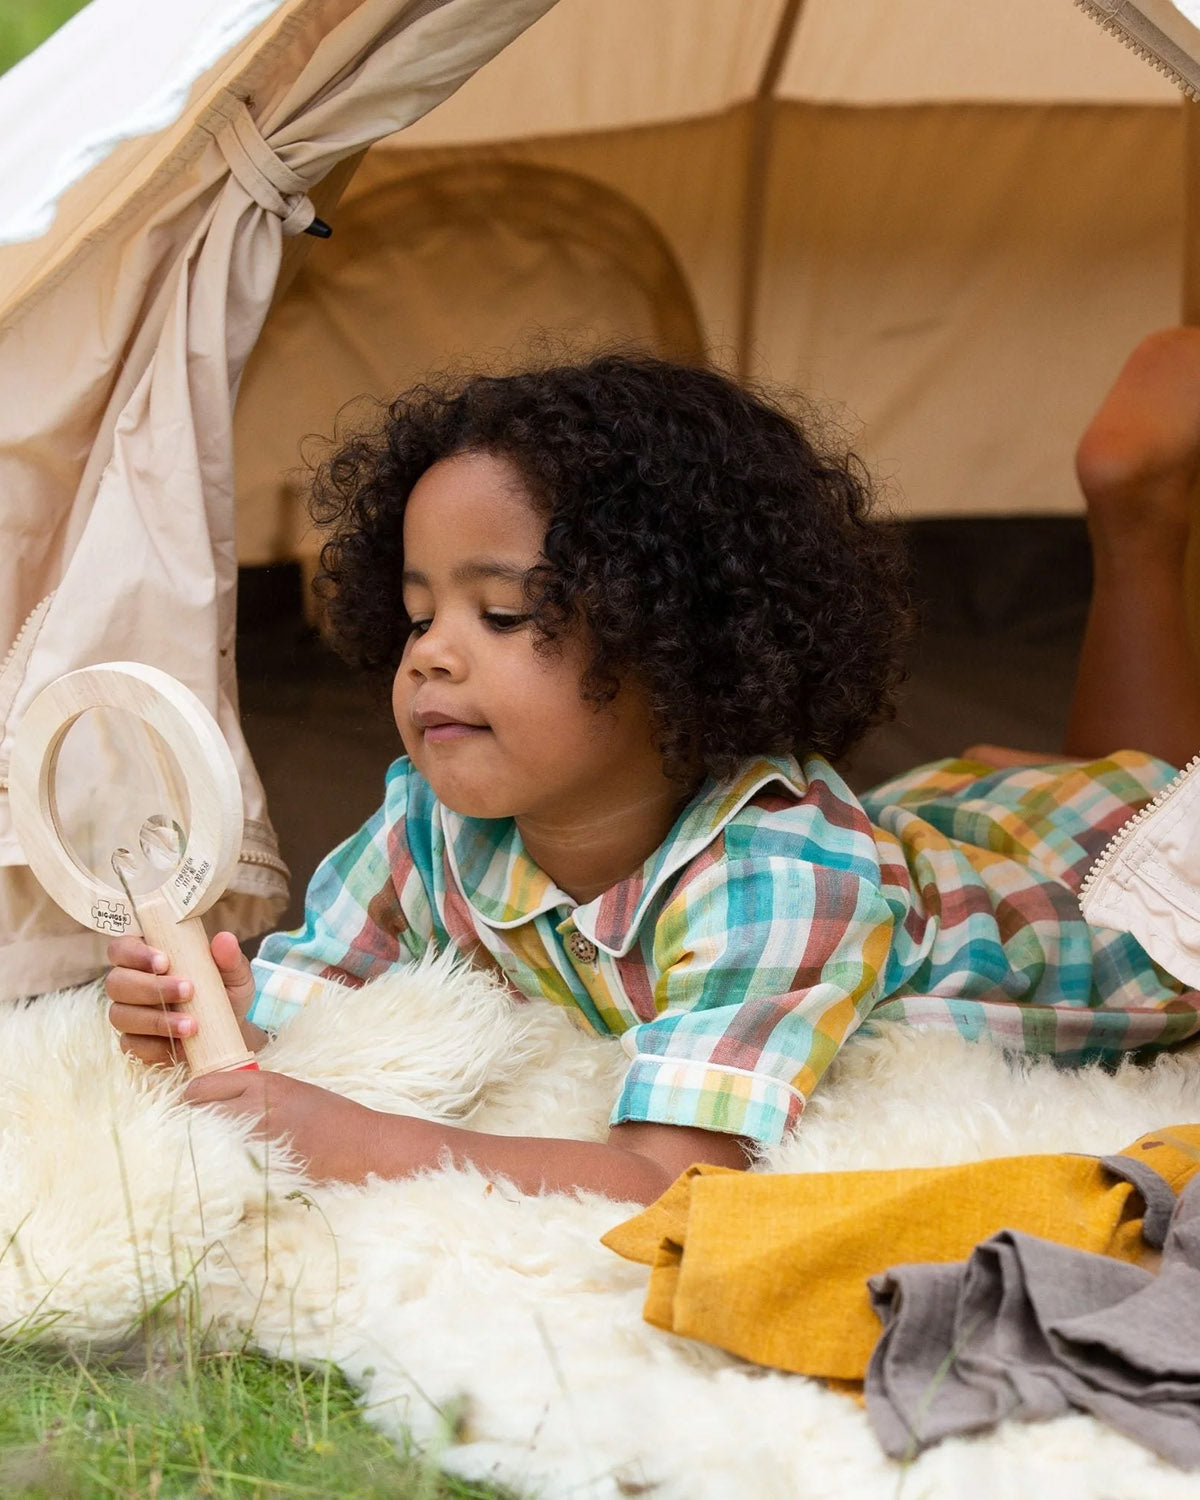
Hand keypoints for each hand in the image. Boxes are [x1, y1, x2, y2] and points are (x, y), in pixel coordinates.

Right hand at [105, 929, 260, 1065]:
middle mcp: (129, 984)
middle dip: (150, 987)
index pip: (121, 948)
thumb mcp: (234, 976)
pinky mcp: (133, 1044)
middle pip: (116, 982)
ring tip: (192, 1025)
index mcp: (145, 958)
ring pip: (121, 1015)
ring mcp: (128, 1015)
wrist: (227, 1035)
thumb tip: (225, 940)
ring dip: (156, 1020)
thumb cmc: (223, 995)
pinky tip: (181, 1045)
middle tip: (188, 991)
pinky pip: (132, 1045)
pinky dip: (157, 1046)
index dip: (135, 954)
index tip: (165, 962)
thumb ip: (229, 958)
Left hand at [185, 1069, 379, 1182]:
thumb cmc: (331, 1119)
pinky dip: (219, 1172)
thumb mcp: (291, 1092)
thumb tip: (214, 1106)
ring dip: (201, 1151)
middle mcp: (255, 1107)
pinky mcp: (262, 1170)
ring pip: (202, 1144)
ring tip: (211, 1158)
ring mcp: (257, 1140)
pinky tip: (229, 1174)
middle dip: (191, 1126)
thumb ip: (253, 1095)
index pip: (201, 1087)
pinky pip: (222, 1170)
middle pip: (194, 1116)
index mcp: (263, 1083)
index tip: (193, 1112)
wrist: (365, 1147)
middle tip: (196, 1138)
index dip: (192, 1101)